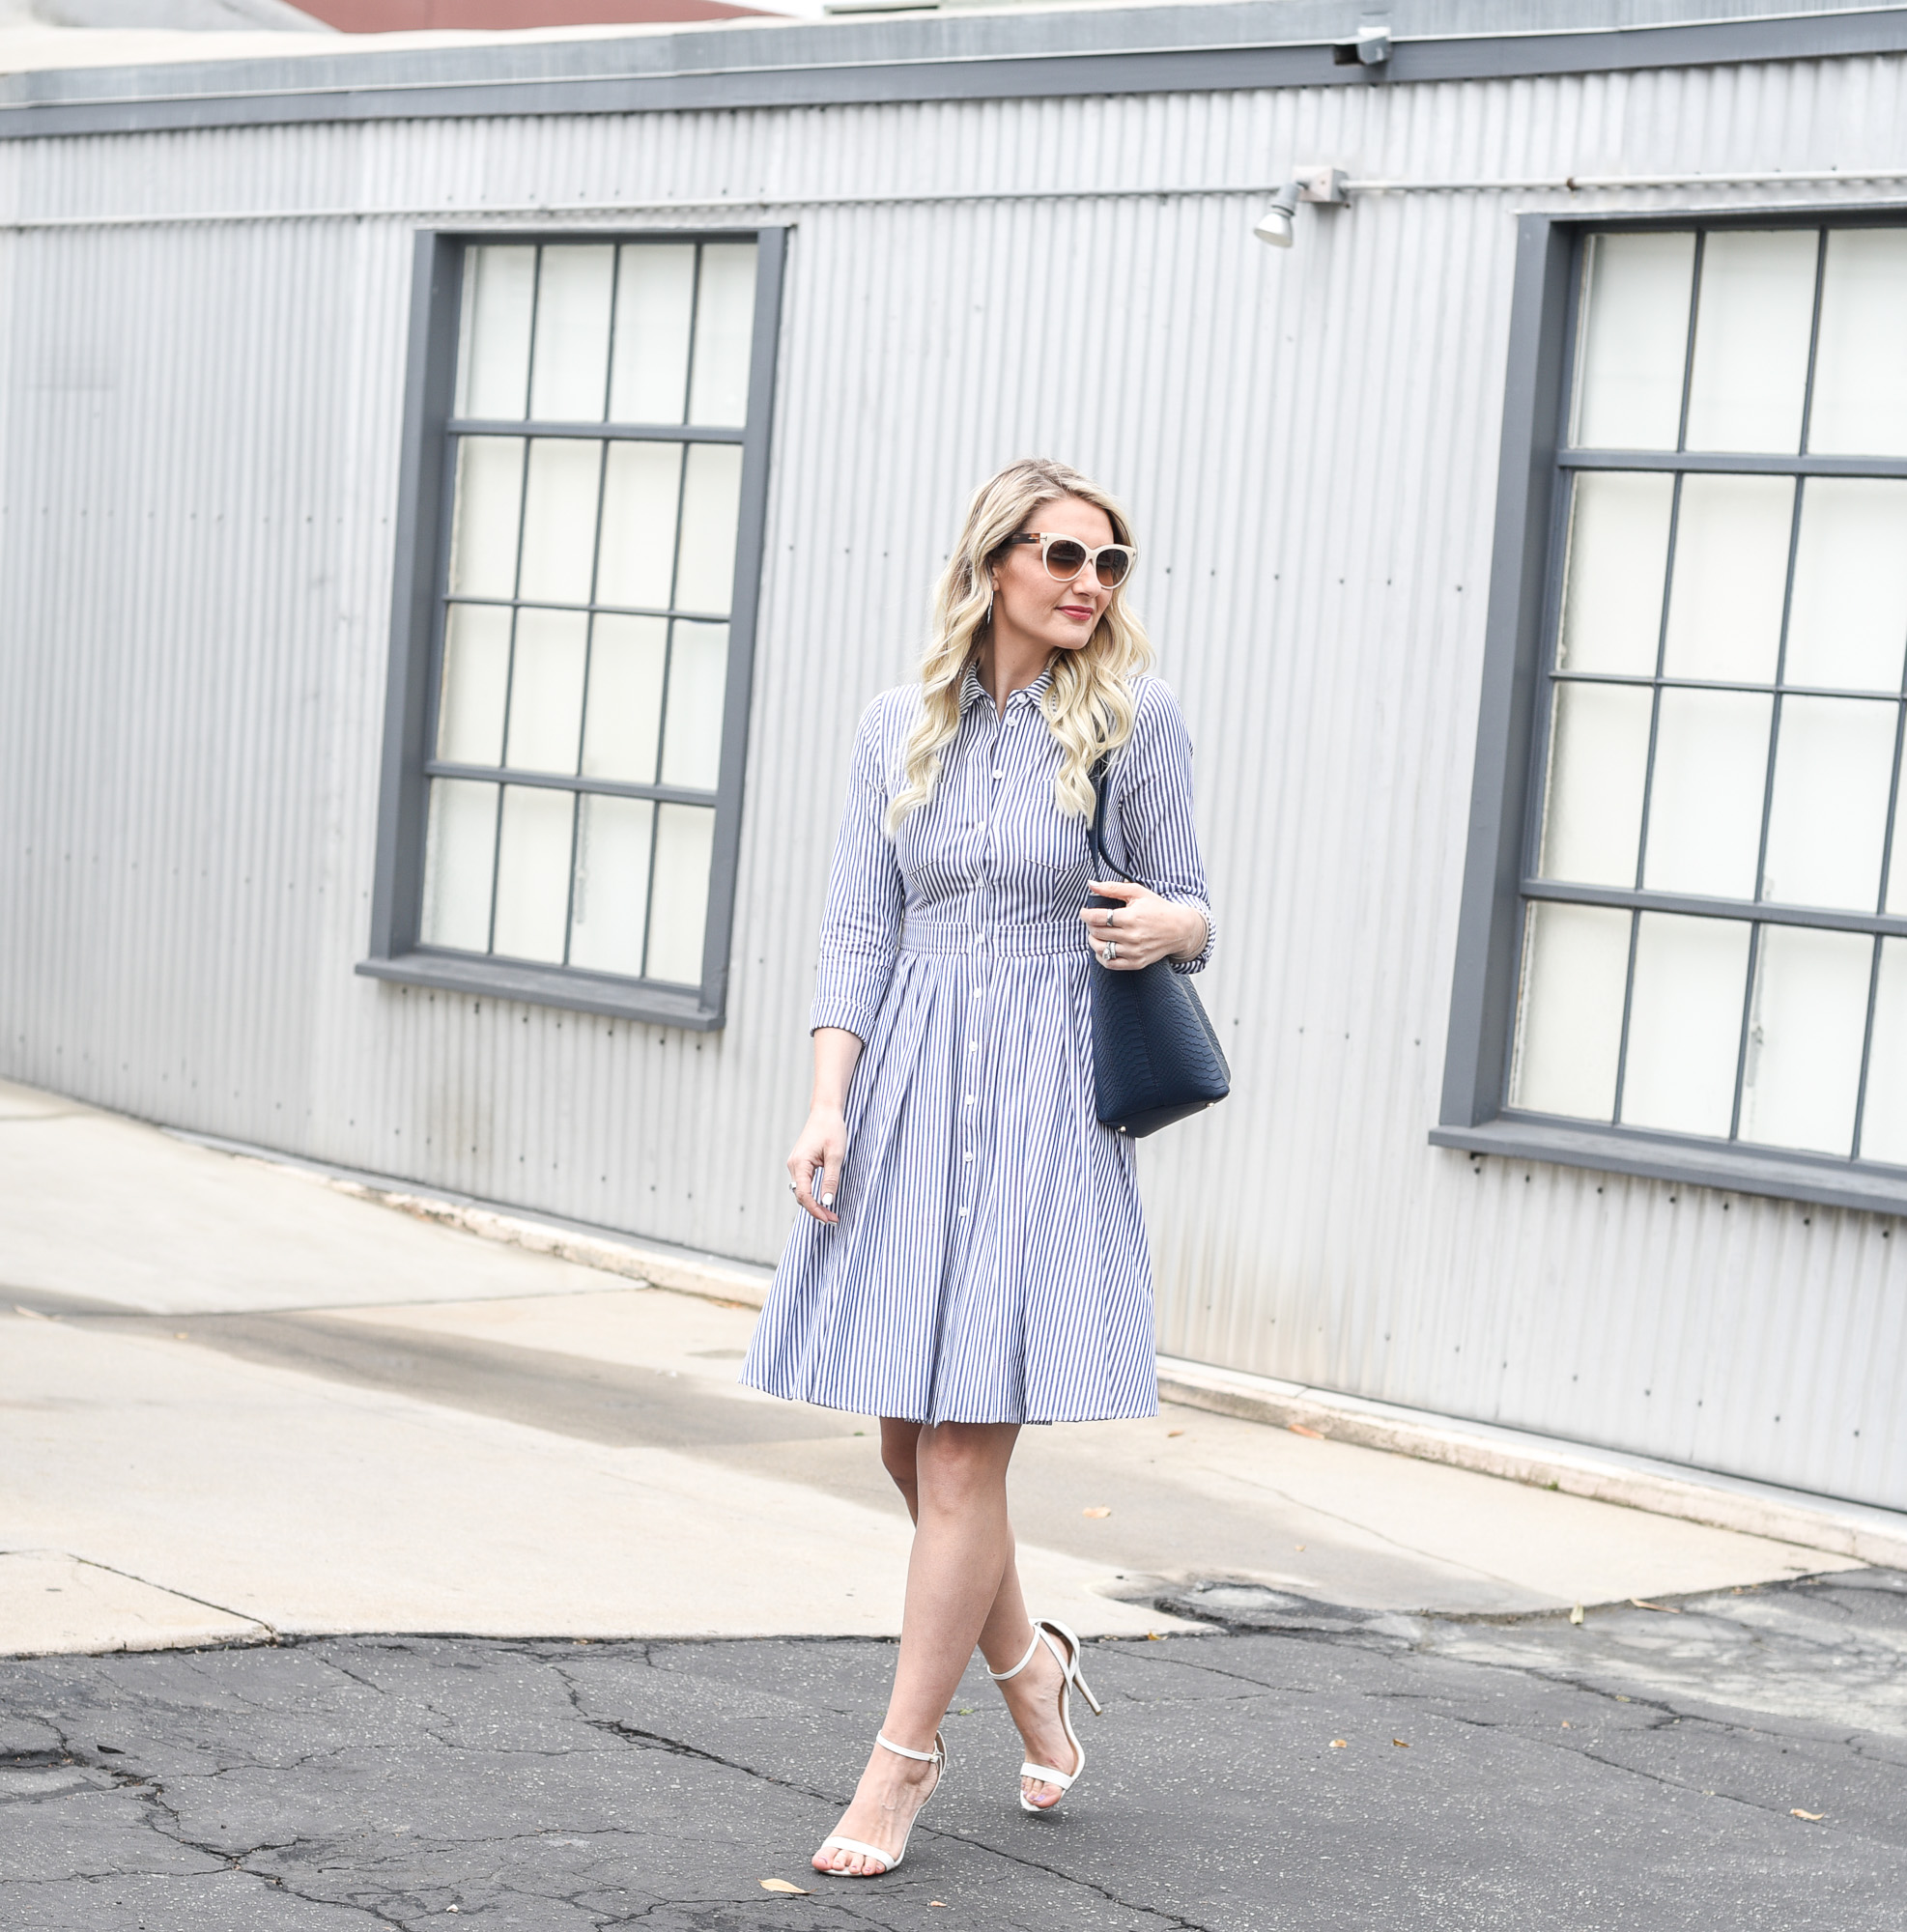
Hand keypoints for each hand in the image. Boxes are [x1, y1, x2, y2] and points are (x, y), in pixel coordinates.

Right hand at [788, 1104, 845, 1223]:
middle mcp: (793, 1165)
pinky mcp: (801, 1163)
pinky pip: (804, 1183)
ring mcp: (796, 1164)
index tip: (828, 1219)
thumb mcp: (836, 1155)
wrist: (826, 1112)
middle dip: (816, 1209)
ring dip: (814, 1203)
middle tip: (833, 1219)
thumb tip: (828, 1201)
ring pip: (802, 1191)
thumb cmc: (832, 1129)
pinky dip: (812, 1194)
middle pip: (801, 1195)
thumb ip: (831, 1179)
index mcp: (800, 1164)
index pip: (804, 1194)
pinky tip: (823, 1200)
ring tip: (830, 1213)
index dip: (815, 1209)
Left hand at [1080, 881, 1206, 970]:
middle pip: (1097, 933)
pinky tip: (1104, 947)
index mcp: (1131, 917)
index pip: (1097, 918)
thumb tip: (1090, 884)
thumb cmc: (1158, 908)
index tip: (1085, 912)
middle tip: (1093, 920)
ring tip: (1097, 933)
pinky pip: (1110, 963)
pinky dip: (1102, 956)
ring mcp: (1134, 952)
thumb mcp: (1137, 892)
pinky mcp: (1137, 963)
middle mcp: (1132, 936)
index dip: (1085, 914)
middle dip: (1090, 925)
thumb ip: (1112, 888)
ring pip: (1101, 949)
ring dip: (1093, 940)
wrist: (1180, 929)